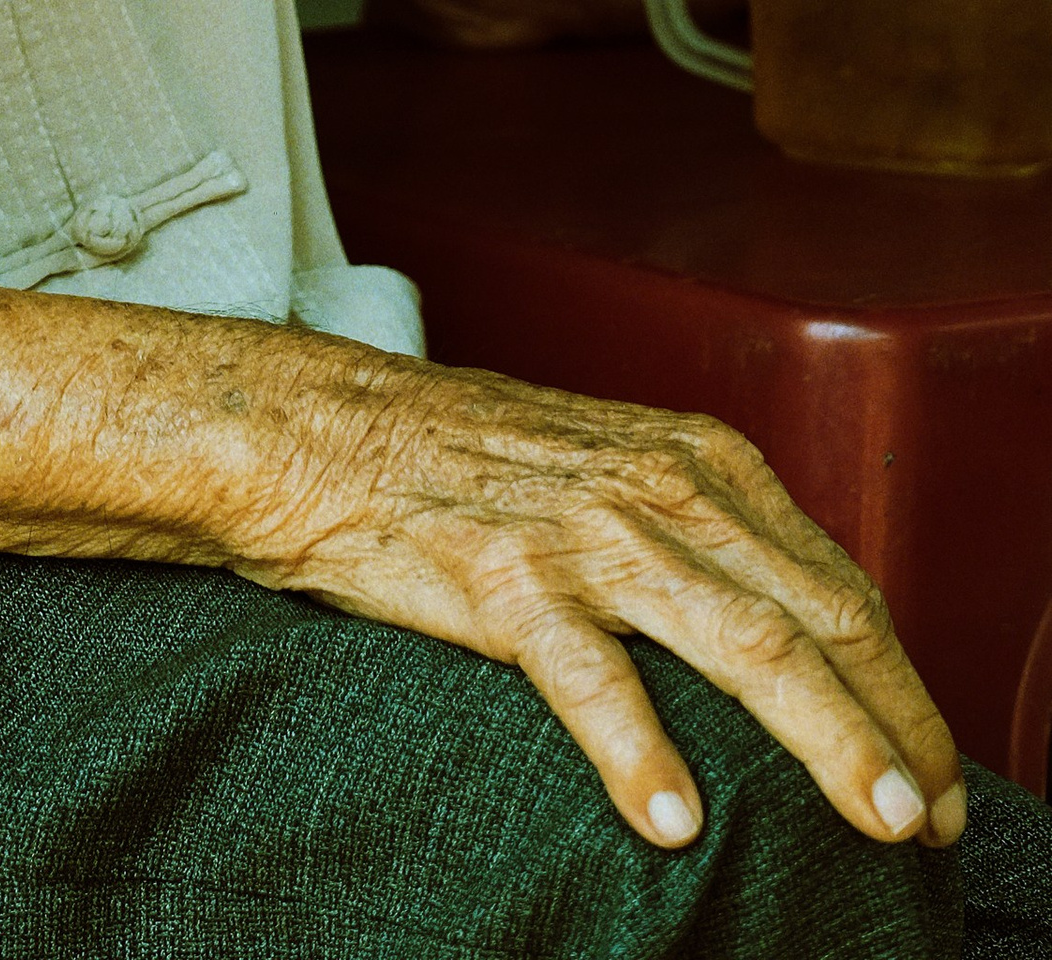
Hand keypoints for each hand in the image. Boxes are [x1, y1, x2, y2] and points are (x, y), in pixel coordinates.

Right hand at [221, 336, 963, 855]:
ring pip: (744, 644)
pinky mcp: (503, 579)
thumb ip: (699, 535)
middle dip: (893, 726)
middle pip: (817, 620)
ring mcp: (584, 534)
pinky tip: (672, 816)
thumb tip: (792, 640)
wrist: (316, 428)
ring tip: (873, 819)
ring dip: (824, 741)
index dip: (901, 685)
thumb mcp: (609, 468)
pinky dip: (637, 748)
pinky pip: (588, 675)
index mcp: (694, 461)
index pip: (838, 584)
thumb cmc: (460, 460)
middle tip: (928, 817)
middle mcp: (658, 489)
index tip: (931, 770)